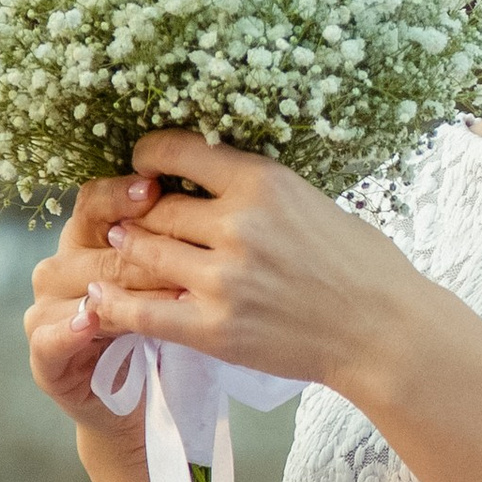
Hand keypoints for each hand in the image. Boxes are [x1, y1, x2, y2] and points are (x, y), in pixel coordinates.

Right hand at [24, 173, 162, 431]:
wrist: (144, 400)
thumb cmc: (164, 326)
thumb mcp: (175, 279)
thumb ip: (174, 241)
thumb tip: (206, 198)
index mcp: (87, 239)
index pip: (95, 201)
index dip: (122, 193)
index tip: (155, 186)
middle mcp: (61, 267)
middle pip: (92, 242)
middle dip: (142, 247)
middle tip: (187, 252)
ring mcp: (46, 311)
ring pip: (78, 288)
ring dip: (122, 290)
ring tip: (167, 295)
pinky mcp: (43, 357)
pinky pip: (49, 337)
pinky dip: (69, 330)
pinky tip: (91, 322)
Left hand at [74, 130, 421, 394]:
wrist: (383, 331)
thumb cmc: (362, 266)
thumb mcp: (314, 202)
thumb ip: (260, 191)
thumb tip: (212, 178)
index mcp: (264, 181)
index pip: (179, 150)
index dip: (148, 155)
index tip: (142, 163)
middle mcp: (238, 224)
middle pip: (156, 209)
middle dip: (140, 214)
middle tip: (132, 219)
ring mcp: (223, 278)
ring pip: (144, 254)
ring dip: (129, 252)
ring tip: (123, 250)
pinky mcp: (214, 327)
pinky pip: (143, 311)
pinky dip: (113, 304)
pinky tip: (98, 298)